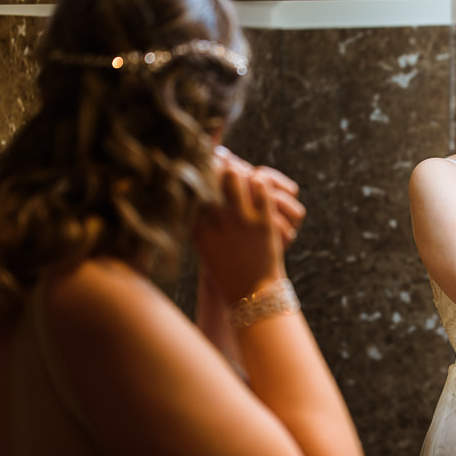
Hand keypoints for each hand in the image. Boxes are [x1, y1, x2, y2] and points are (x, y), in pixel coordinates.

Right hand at [193, 147, 299, 302]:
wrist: (251, 294)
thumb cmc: (226, 267)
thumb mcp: (203, 245)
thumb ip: (196, 219)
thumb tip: (192, 192)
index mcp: (197, 227)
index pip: (191, 187)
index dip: (196, 170)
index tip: (202, 162)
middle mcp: (216, 222)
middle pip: (211, 176)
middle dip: (219, 166)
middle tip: (226, 164)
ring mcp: (240, 221)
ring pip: (236, 176)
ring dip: (241, 172)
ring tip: (244, 176)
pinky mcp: (264, 223)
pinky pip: (262, 186)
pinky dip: (262, 180)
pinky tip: (261, 185)